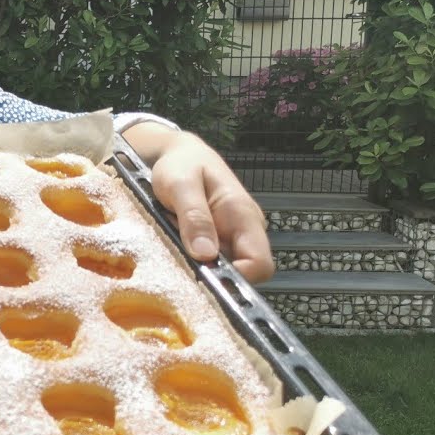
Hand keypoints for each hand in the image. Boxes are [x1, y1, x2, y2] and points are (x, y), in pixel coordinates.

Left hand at [124, 125, 273, 283]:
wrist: (179, 155)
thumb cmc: (181, 165)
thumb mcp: (180, 184)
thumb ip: (194, 216)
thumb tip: (205, 254)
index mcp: (243, 215)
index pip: (259, 263)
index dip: (236, 278)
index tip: (204, 279)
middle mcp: (245, 230)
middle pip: (245, 272)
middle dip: (215, 275)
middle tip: (181, 261)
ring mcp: (233, 237)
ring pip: (226, 269)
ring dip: (201, 268)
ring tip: (175, 247)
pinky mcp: (219, 241)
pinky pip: (212, 262)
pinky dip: (194, 261)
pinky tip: (176, 247)